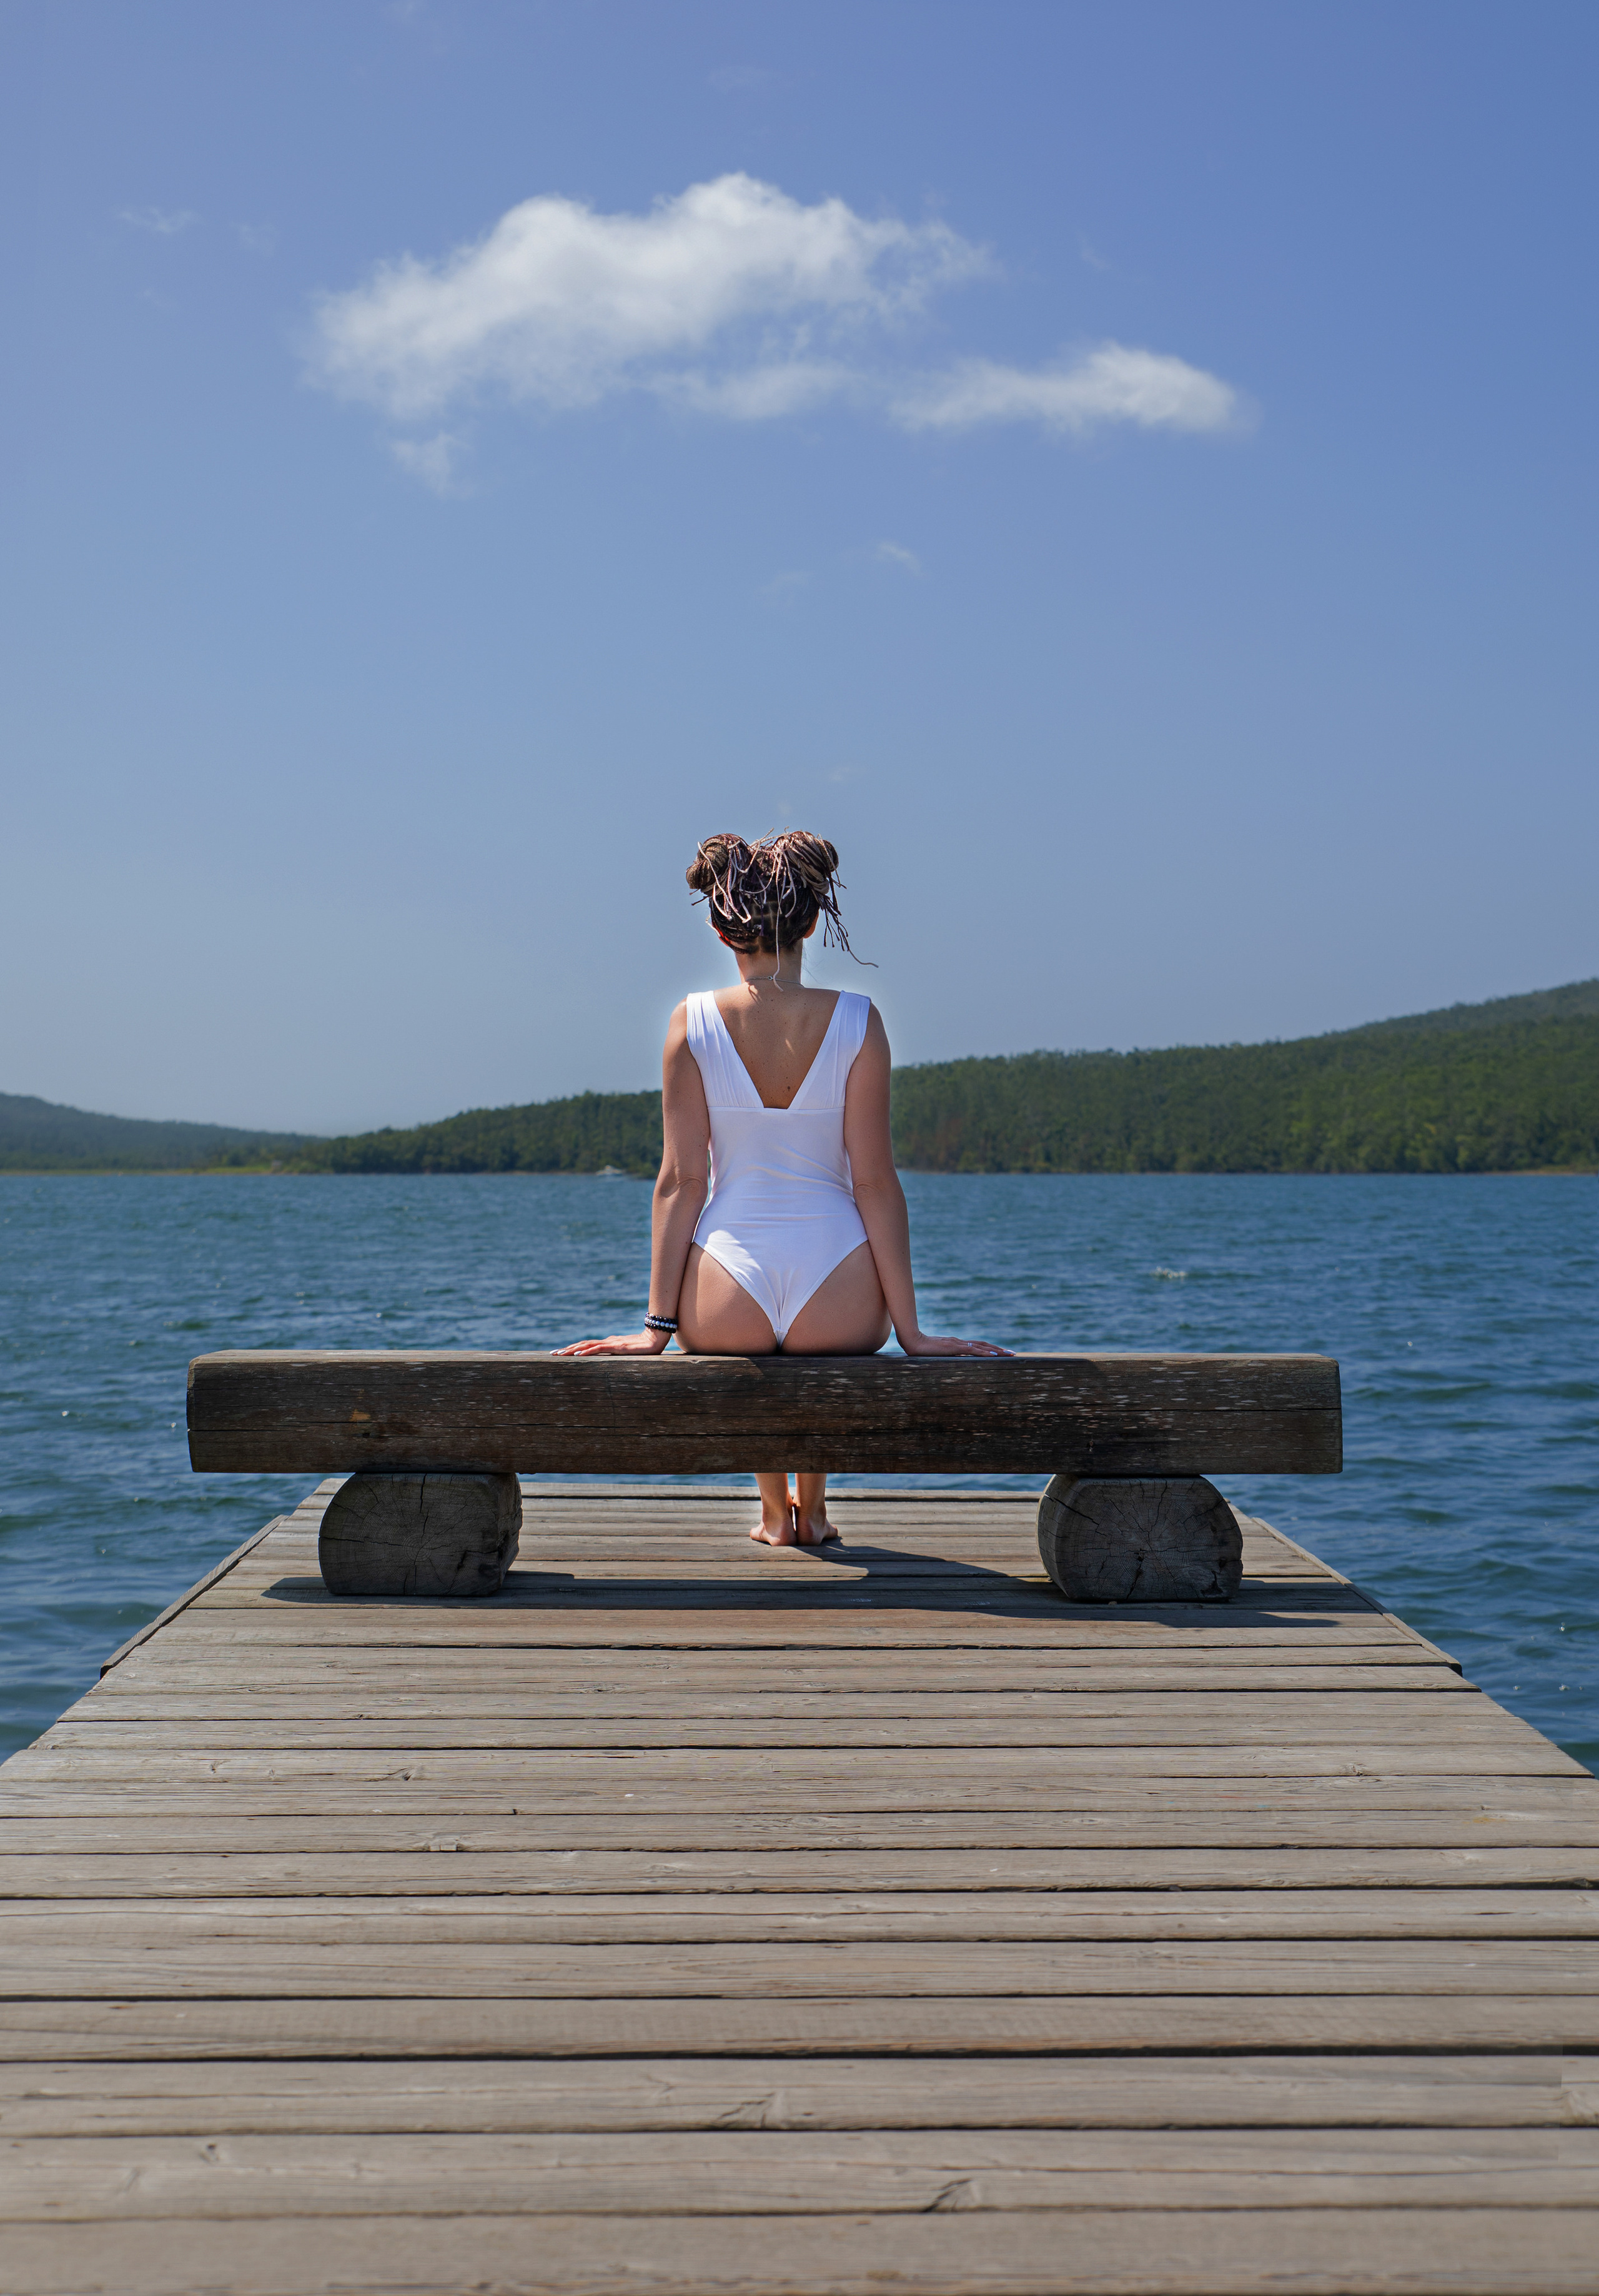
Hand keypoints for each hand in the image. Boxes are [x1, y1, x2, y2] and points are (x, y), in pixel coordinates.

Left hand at [553, 1329, 673, 1356]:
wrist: (656, 1338)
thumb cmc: (645, 1346)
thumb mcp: (627, 1351)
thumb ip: (618, 1352)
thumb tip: (608, 1353)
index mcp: (608, 1343)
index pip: (586, 1345)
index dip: (573, 1348)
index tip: (560, 1353)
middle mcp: (607, 1341)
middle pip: (583, 1344)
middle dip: (567, 1349)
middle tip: (552, 1353)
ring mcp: (611, 1343)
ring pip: (587, 1346)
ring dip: (572, 1350)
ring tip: (560, 1354)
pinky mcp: (617, 1346)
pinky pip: (599, 1349)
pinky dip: (587, 1351)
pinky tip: (578, 1354)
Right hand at [898, 1331, 1012, 1357]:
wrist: (912, 1341)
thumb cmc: (921, 1349)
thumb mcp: (936, 1355)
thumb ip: (944, 1357)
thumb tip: (951, 1362)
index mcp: (957, 1344)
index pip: (978, 1346)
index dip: (991, 1349)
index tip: (1002, 1353)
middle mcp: (961, 1342)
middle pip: (984, 1345)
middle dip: (999, 1350)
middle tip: (1013, 1354)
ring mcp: (958, 1344)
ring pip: (982, 1347)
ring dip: (997, 1351)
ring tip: (1009, 1354)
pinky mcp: (954, 1347)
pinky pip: (972, 1351)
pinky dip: (985, 1353)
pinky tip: (994, 1356)